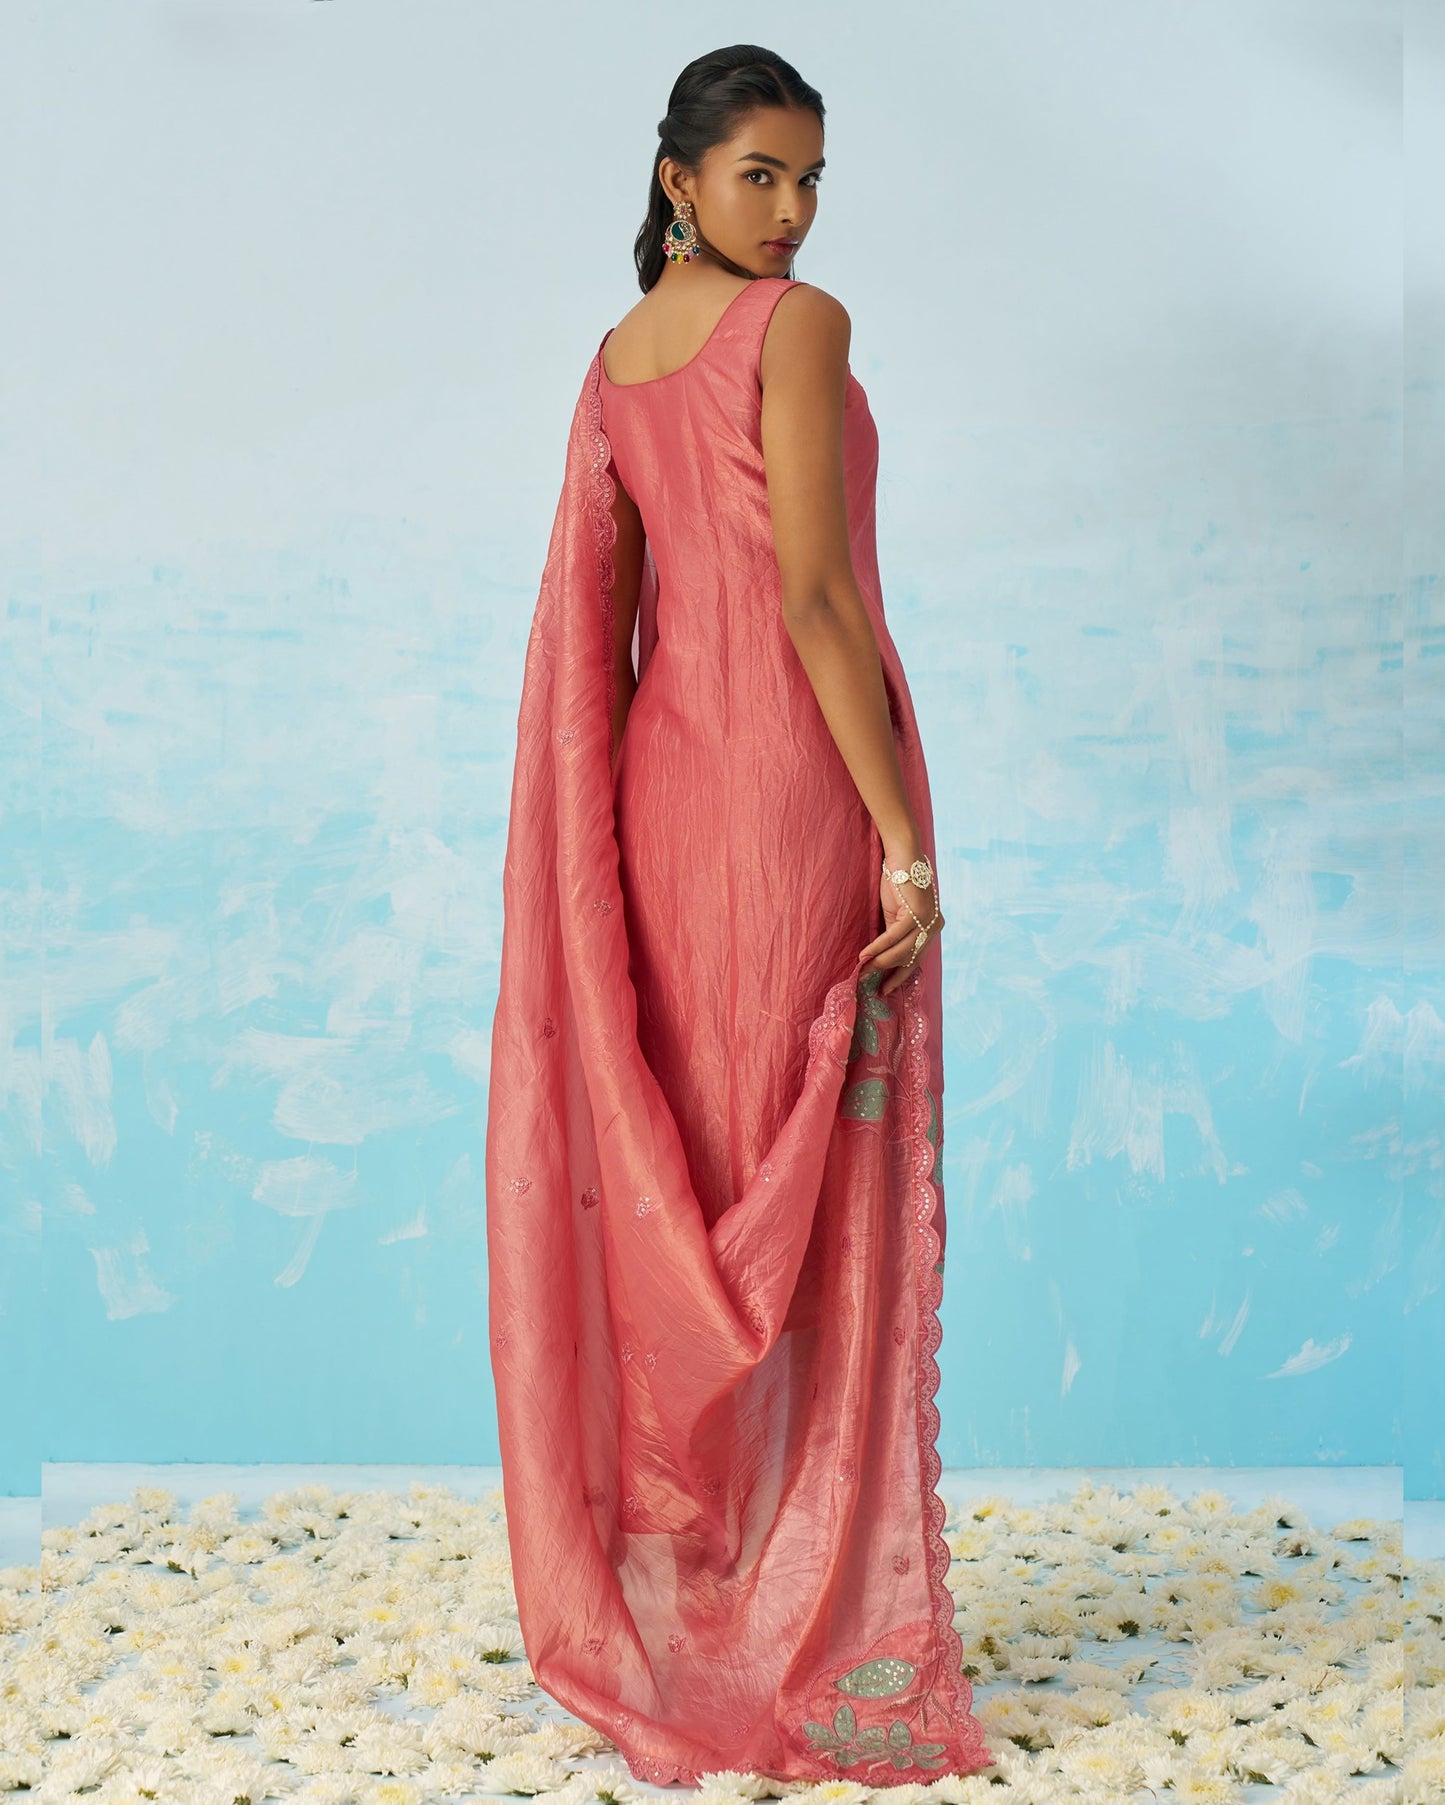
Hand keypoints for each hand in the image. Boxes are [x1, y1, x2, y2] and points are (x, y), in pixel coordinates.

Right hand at [856, 849, 943, 995]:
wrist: (902, 856)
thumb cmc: (898, 882)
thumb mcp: (897, 914)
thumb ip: (895, 935)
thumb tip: (881, 958)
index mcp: (933, 927)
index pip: (917, 958)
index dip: (901, 975)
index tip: (886, 988)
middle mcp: (935, 926)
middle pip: (911, 958)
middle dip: (890, 974)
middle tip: (872, 985)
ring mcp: (927, 920)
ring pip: (902, 951)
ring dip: (881, 962)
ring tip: (864, 969)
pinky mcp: (915, 913)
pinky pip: (894, 937)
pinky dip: (878, 947)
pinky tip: (866, 955)